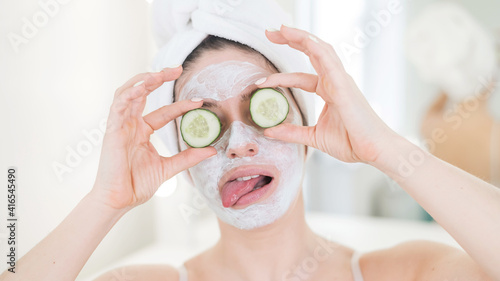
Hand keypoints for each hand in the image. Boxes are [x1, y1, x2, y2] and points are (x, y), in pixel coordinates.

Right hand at [92, 66, 215, 209]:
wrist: (119, 201)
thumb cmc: (137, 185)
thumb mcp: (169, 167)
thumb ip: (188, 157)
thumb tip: (212, 151)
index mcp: (142, 131)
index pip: (164, 112)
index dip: (181, 105)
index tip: (199, 101)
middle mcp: (131, 124)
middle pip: (143, 93)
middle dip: (159, 78)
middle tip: (177, 68)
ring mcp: (120, 126)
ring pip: (128, 93)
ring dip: (143, 80)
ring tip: (160, 73)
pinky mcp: (111, 130)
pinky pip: (117, 106)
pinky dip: (128, 94)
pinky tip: (142, 86)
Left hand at [259, 25, 397, 163]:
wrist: (373, 151)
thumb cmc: (352, 142)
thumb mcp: (314, 137)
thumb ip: (292, 132)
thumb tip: (269, 131)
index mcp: (328, 90)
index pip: (299, 76)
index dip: (279, 77)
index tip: (259, 82)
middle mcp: (334, 81)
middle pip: (310, 52)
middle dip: (290, 39)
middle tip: (269, 32)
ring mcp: (340, 80)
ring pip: (319, 50)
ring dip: (300, 36)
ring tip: (280, 29)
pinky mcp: (344, 85)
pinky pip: (329, 60)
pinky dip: (316, 48)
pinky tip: (303, 39)